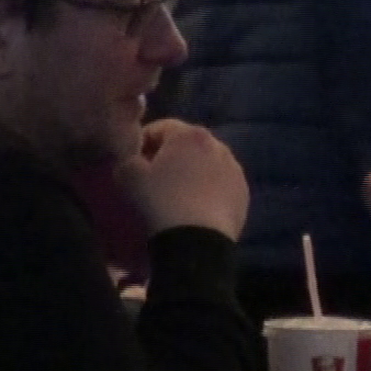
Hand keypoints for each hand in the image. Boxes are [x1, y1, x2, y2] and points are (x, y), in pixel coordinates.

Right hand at [114, 119, 248, 239]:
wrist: (197, 242)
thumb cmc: (161, 202)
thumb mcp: (129, 177)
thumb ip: (127, 160)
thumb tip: (133, 162)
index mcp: (190, 134)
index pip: (161, 127)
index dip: (144, 142)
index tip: (135, 160)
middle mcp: (218, 145)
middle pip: (188, 144)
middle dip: (171, 156)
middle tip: (155, 176)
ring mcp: (235, 169)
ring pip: (207, 164)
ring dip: (193, 172)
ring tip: (179, 194)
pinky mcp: (243, 193)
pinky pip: (221, 184)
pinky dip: (210, 190)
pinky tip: (197, 207)